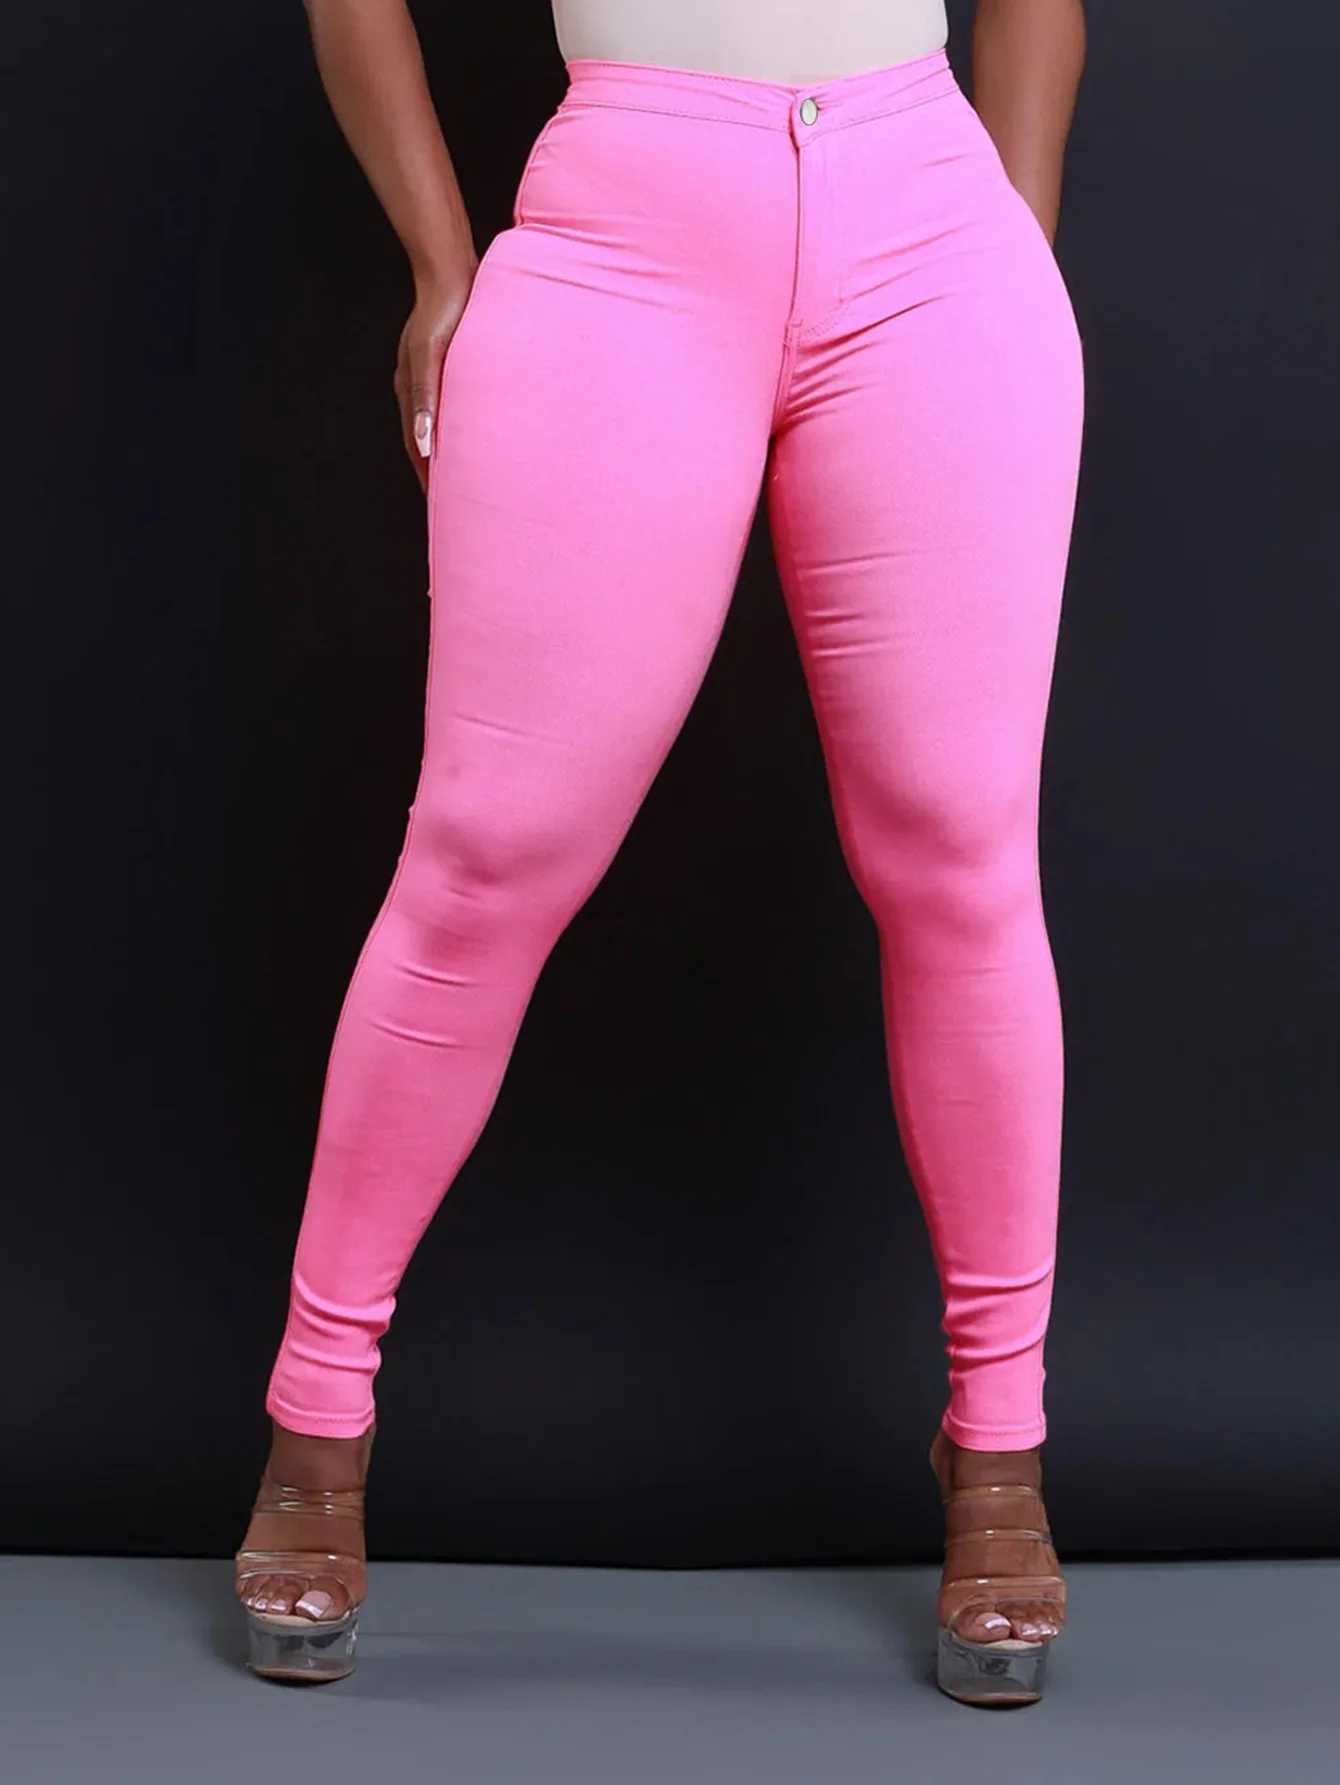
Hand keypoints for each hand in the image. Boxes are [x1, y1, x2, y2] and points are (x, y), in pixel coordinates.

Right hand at [393, 252, 478, 493]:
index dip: (430, 481)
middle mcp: (416, 390)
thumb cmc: (446, 310)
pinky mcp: (446, 368)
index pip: (418, 450)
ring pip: (438, 429)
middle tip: (456, 510)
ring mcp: (430, 378)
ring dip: (448, 456)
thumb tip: (424, 443)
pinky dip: (459, 432)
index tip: (443, 513)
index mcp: (410, 392)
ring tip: (466, 484)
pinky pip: (451, 410)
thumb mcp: (432, 355)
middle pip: (425, 445)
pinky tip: (475, 440)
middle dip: (438, 476)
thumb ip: (427, 398)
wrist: (451, 270)